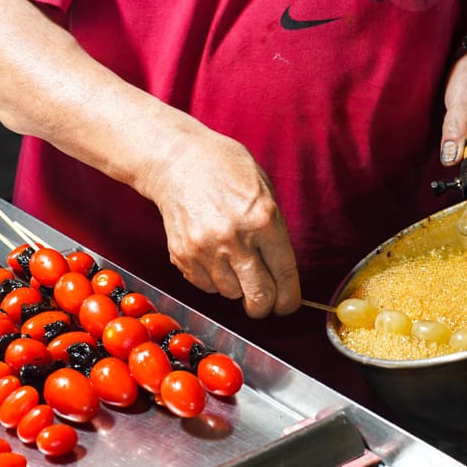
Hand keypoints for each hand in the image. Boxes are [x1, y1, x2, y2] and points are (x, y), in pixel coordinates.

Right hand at [144, 128, 300, 318]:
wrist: (176, 160)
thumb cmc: (224, 168)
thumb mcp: (264, 190)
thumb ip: (275, 229)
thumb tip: (282, 270)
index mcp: (263, 221)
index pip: (284, 276)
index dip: (289, 299)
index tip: (288, 305)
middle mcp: (235, 240)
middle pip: (258, 298)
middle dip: (265, 306)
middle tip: (265, 301)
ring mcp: (206, 250)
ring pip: (231, 294)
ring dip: (237, 287)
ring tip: (233, 262)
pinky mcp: (184, 256)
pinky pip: (206, 286)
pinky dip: (213, 280)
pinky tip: (213, 257)